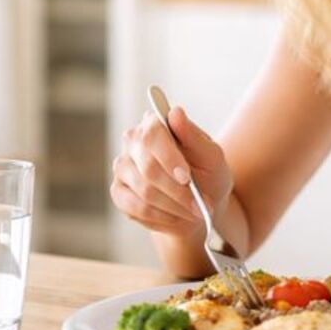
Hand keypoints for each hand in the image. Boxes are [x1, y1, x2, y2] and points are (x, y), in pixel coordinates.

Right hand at [110, 106, 233, 237]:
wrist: (199, 204)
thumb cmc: (208, 174)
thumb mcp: (211, 156)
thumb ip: (193, 136)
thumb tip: (175, 113)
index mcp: (155, 125)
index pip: (152, 134)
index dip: (168, 157)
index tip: (186, 177)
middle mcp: (133, 142)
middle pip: (148, 167)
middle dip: (178, 191)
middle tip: (199, 205)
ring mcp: (123, 168)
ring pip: (144, 191)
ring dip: (174, 206)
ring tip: (195, 213)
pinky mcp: (119, 192)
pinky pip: (135, 208)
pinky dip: (161, 216)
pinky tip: (177, 217)